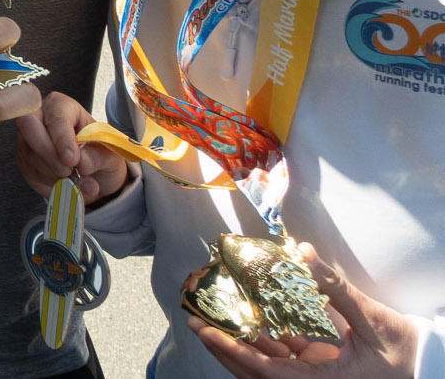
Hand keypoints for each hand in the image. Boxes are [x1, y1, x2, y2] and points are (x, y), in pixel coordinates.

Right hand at [15, 91, 132, 201]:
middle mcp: (40, 118)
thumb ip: (97, 156)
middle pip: (28, 126)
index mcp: (62, 106)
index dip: (62, 138)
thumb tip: (81, 164)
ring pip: (31, 154)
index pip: (56, 116)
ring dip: (55, 173)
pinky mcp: (24, 161)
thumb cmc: (100, 154)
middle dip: (48, 153)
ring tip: (78, 181)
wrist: (96, 175)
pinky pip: (31, 172)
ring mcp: (28, 140)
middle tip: (67, 171)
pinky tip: (67, 183)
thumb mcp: (109, 154)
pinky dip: (51, 183)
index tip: (72, 159)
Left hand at [184, 242, 423, 378]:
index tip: (206, 331)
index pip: (268, 370)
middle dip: (225, 349)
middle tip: (197, 323)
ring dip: (242, 344)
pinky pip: (285, 360)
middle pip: (257, 374)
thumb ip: (334, 287)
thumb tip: (303, 252)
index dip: (234, 350)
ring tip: (216, 319)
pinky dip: (266, 343)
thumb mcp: (371, 318)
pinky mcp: (320, 373)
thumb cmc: (405, 350)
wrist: (429, 367)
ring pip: (268, 367)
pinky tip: (251, 320)